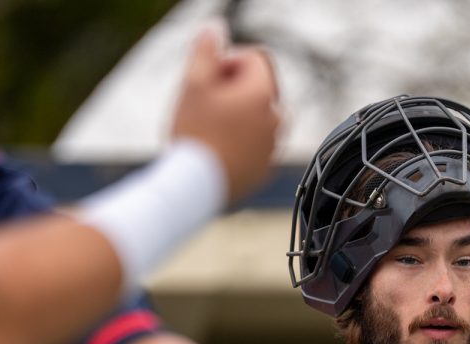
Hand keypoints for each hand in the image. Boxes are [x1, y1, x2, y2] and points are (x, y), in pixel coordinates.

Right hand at [172, 25, 279, 203]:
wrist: (196, 188)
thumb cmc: (194, 135)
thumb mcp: (193, 85)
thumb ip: (206, 52)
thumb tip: (216, 29)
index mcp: (263, 94)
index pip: (255, 59)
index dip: (229, 61)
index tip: (208, 78)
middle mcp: (277, 119)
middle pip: (260, 88)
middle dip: (236, 88)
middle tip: (207, 103)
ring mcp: (273, 146)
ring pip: (259, 118)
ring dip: (240, 115)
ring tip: (211, 128)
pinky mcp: (265, 169)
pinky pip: (257, 145)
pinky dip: (242, 142)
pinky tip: (218, 149)